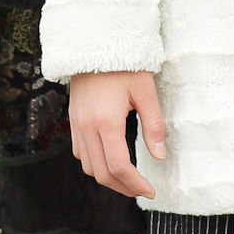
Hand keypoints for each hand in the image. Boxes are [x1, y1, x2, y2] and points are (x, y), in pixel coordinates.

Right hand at [67, 70, 165, 199]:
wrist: (94, 43)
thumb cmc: (125, 64)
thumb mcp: (145, 91)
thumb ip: (154, 125)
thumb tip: (160, 156)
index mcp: (106, 121)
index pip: (119, 166)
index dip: (135, 184)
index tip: (150, 190)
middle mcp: (87, 127)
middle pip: (101, 173)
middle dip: (123, 187)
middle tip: (142, 190)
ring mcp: (77, 124)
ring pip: (88, 166)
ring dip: (108, 178)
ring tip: (128, 179)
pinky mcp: (73, 120)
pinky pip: (80, 153)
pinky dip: (95, 164)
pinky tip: (110, 160)